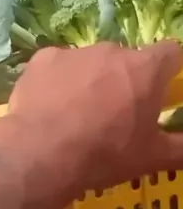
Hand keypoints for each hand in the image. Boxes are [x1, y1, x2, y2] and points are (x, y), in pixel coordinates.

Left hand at [7, 42, 182, 201]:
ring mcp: (74, 52)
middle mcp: (112, 51)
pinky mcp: (42, 58)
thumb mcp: (153, 157)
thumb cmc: (104, 155)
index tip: (162, 90)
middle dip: (125, 81)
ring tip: (78, 115)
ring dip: (91, 81)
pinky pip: (58, 66)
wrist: (40, 154)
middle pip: (127, 59)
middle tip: (116, 114)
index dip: (169, 70)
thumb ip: (182, 147)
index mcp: (145, 69)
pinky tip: (51, 108)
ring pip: (91, 63)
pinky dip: (58, 82)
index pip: (171, 53)